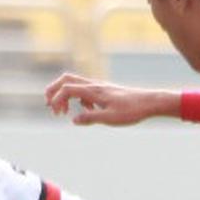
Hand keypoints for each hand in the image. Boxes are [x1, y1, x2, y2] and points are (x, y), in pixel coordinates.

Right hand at [44, 73, 179, 125]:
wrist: (149, 102)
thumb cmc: (131, 110)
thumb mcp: (110, 118)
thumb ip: (90, 118)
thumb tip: (73, 120)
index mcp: (94, 91)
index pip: (67, 89)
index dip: (57, 100)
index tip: (58, 115)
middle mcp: (94, 85)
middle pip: (66, 79)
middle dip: (53, 90)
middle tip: (50, 106)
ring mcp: (98, 86)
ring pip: (74, 83)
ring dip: (64, 95)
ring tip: (64, 112)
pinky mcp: (102, 90)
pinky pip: (83, 89)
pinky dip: (77, 98)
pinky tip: (86, 111)